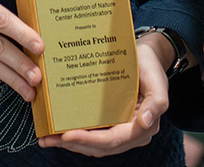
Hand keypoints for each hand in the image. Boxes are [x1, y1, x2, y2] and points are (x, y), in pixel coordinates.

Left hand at [37, 34, 170, 155]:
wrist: (148, 55)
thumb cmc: (151, 65)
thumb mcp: (156, 79)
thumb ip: (156, 102)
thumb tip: (146, 123)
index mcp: (144, 126)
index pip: (113, 139)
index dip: (89, 140)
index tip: (67, 135)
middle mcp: (132, 133)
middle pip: (100, 147)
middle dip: (73, 144)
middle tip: (48, 139)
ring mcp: (121, 130)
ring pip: (93, 145)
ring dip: (70, 144)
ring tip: (47, 138)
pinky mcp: (112, 123)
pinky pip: (93, 135)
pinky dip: (76, 136)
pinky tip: (59, 130)